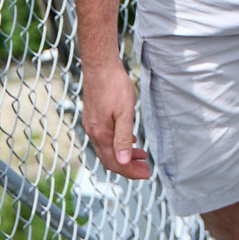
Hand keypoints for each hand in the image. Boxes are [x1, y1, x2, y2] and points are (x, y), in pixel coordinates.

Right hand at [80, 59, 152, 180]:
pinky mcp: (93, 117)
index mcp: (101, 135)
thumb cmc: (114, 86)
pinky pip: (104, 139)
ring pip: (107, 150)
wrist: (100, 66)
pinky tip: (129, 139)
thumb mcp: (125, 113)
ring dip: (124, 156)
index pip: (116, 163)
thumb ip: (123, 138)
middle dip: (128, 167)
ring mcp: (91, 125)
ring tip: (141, 155)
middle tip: (146, 168)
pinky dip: (117, 144)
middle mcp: (93, 133)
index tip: (147, 174)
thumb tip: (123, 162)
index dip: (132, 172)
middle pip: (110, 160)